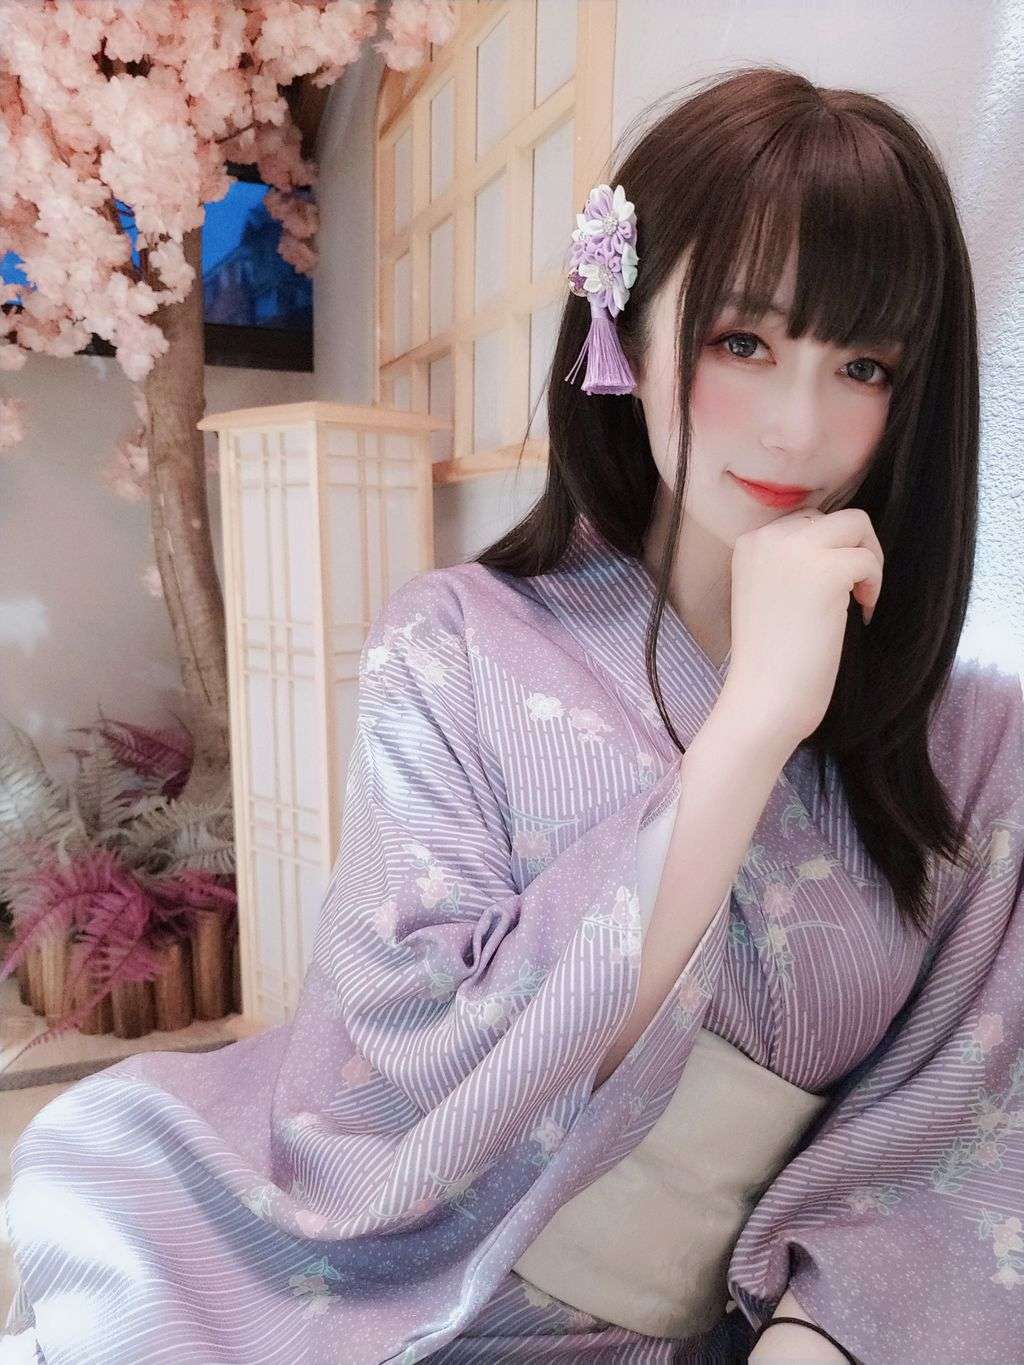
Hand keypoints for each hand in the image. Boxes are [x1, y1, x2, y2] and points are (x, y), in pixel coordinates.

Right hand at [720, 506, 883, 749]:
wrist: (764, 698)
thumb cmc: (771, 659)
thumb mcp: (768, 592)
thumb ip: (790, 562)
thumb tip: (841, 541)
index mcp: (749, 543)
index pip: (806, 521)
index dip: (827, 551)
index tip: (826, 592)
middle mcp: (767, 537)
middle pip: (833, 517)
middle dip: (851, 550)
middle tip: (850, 594)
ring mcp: (795, 551)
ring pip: (856, 524)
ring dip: (867, 560)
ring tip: (858, 599)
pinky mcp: (825, 571)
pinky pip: (869, 559)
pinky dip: (874, 587)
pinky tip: (862, 615)